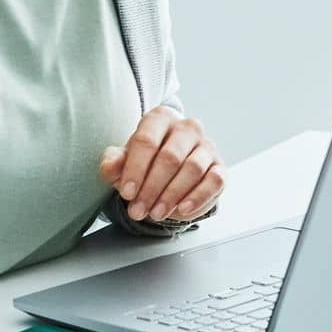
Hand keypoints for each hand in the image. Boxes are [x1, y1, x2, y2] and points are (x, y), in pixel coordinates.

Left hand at [100, 106, 225, 223]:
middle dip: (152, 188)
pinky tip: (182, 209)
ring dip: (172, 195)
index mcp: (159, 118)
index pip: (146, 141)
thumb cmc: (143, 160)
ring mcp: (206, 146)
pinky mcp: (220, 167)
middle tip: (138, 210)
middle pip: (170, 157)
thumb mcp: (123, 160)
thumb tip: (111, 167)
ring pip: (193, 169)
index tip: (126, 193)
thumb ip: (113, 162)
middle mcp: (186, 127)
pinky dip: (198, 197)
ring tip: (155, 213)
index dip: (135, 169)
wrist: (168, 168)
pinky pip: (214, 181)